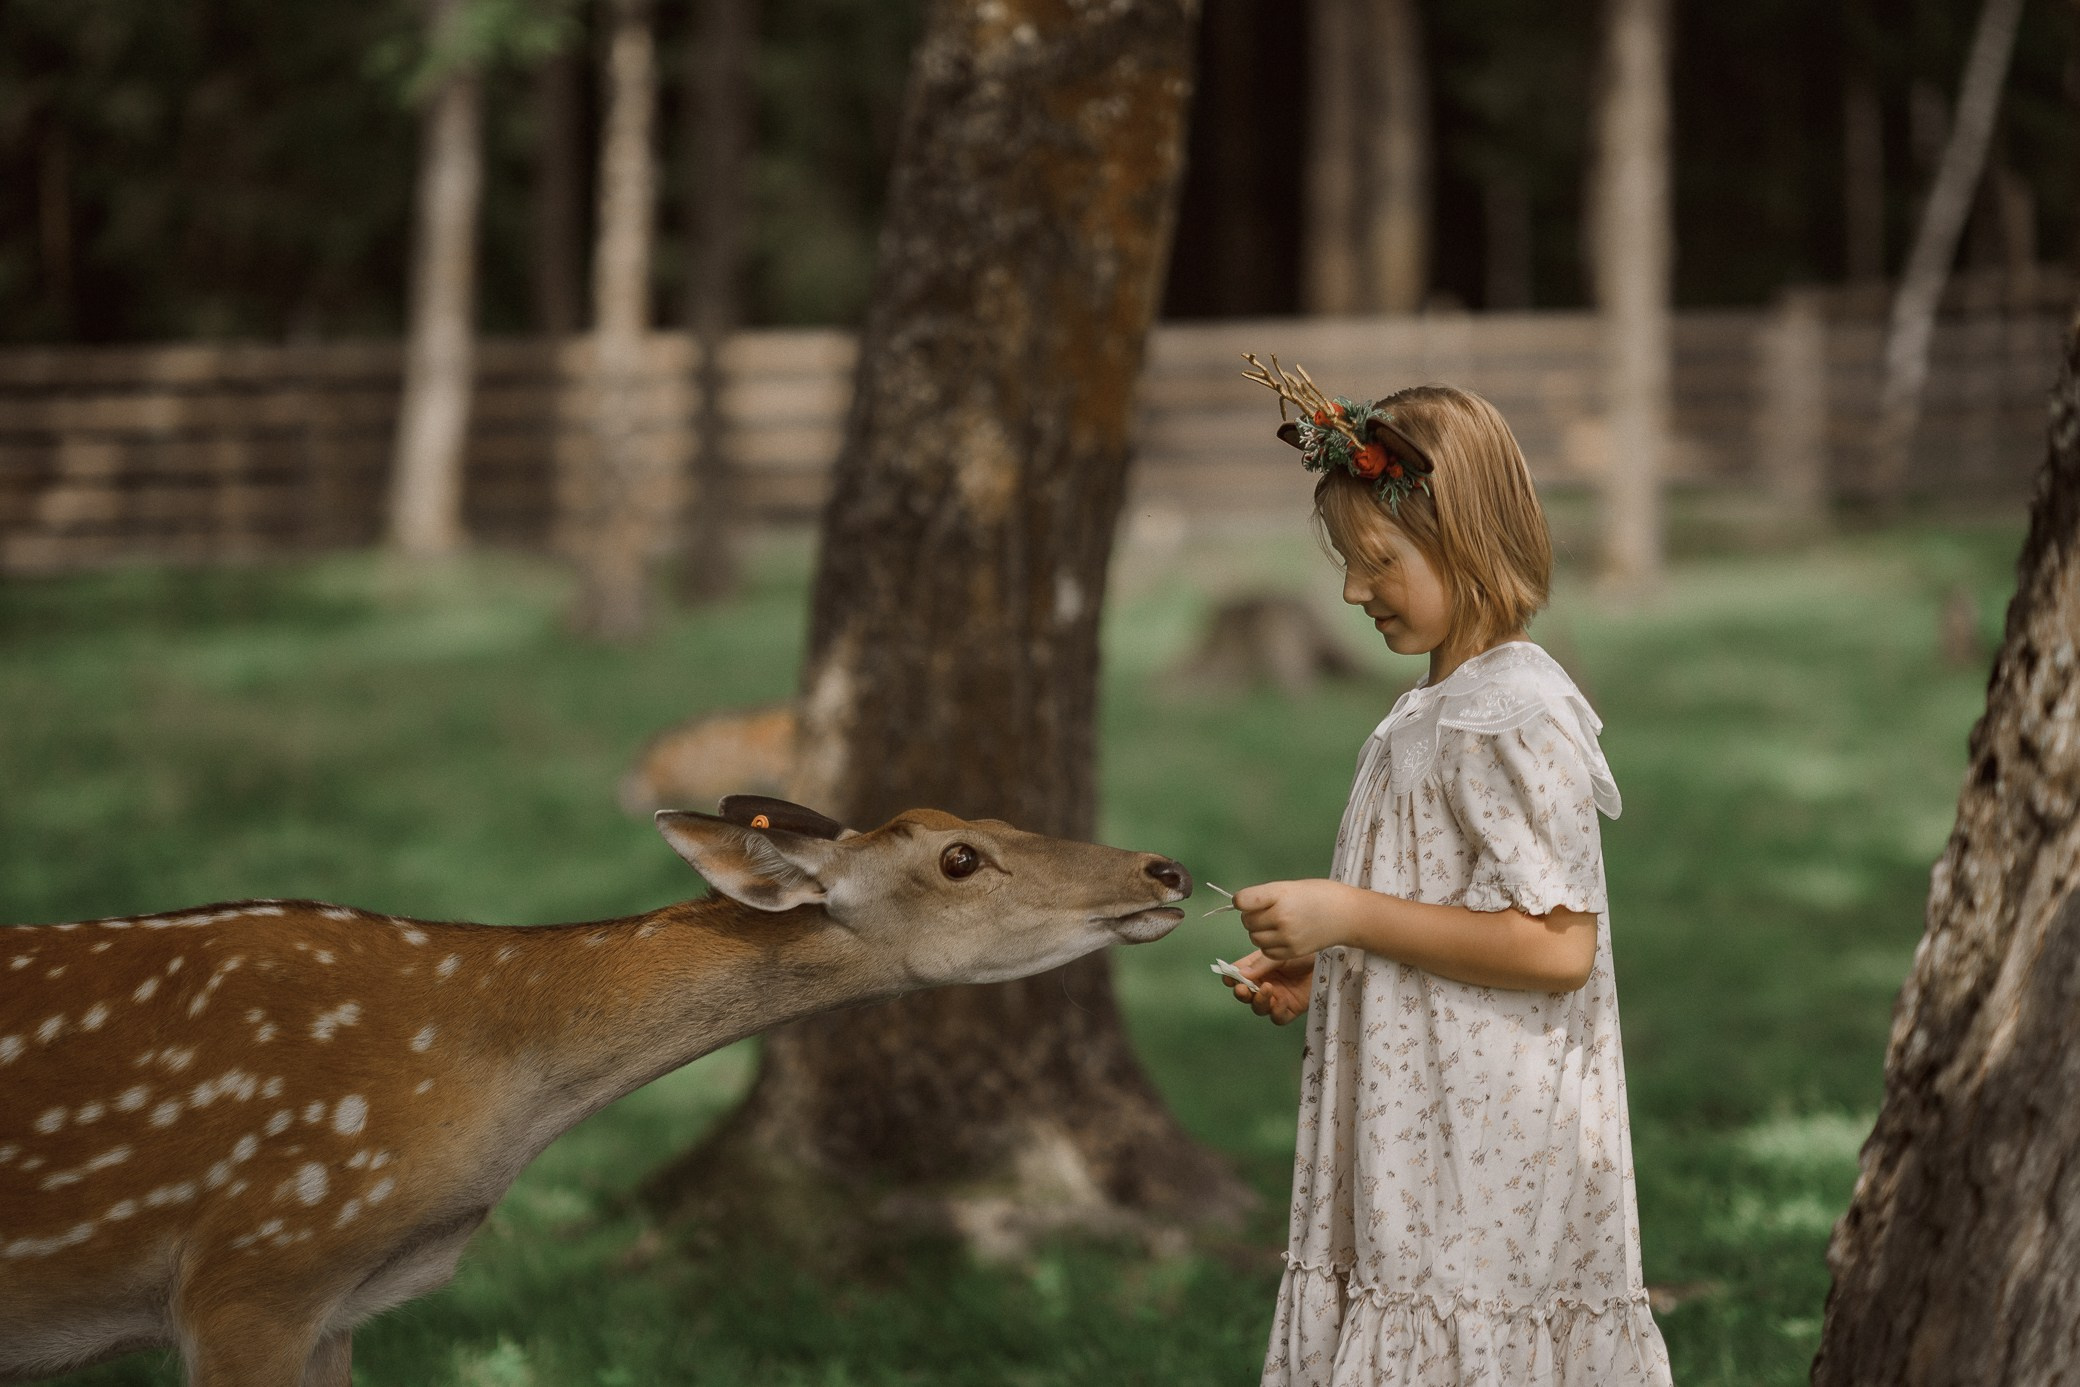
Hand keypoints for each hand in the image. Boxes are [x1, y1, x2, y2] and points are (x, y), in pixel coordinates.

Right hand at [1228, 950, 1313, 1024]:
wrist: (1329, 960)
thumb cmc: (1305, 952)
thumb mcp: (1281, 954)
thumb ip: (1261, 964)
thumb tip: (1240, 973)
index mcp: (1260, 968)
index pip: (1239, 975)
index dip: (1231, 978)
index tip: (1229, 978)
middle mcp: (1266, 983)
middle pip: (1246, 995)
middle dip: (1242, 993)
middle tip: (1242, 988)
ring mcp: (1277, 997)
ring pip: (1259, 1008)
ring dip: (1259, 1001)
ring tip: (1267, 989)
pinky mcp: (1291, 1009)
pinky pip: (1278, 1017)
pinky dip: (1277, 1011)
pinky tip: (1281, 1000)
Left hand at [1235, 878, 1356, 960]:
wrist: (1347, 914)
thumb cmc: (1318, 894)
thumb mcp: (1290, 886)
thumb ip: (1264, 896)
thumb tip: (1239, 906)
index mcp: (1280, 894)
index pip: (1242, 901)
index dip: (1242, 901)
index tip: (1249, 901)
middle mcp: (1282, 916)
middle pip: (1247, 921)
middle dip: (1253, 917)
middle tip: (1270, 911)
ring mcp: (1287, 937)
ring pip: (1254, 938)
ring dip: (1259, 931)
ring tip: (1276, 923)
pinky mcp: (1292, 952)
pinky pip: (1267, 951)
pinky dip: (1269, 945)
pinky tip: (1282, 936)